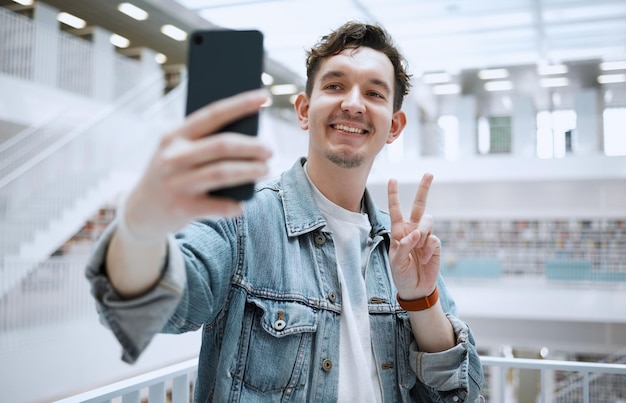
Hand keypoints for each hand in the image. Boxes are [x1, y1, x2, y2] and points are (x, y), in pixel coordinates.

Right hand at [123, 89, 272, 239]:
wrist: (140, 212)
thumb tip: (250, 135)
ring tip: (265, 170)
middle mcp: (173, 157)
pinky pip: (218, 206)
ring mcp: (177, 183)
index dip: (240, 104)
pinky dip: (234, 205)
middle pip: (222, 145)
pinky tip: (242, 205)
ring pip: (223, 173)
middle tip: (269, 150)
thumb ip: (205, 143)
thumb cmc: (172, 175)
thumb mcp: (178, 153)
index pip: (212, 114)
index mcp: (174, 136)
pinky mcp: (182, 208)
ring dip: (250, 171)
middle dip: (251, 146)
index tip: (264, 96)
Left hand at [387, 173, 440, 299]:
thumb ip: (404, 245)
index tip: (392, 179)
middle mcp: (412, 229)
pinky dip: (428, 249)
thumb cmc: (401, 273)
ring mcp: (425, 236)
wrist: (416, 287)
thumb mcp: (396, 261)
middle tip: (429, 174)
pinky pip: (433, 239)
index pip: (396, 209)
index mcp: (398, 230)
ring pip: (428, 221)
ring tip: (418, 251)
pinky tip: (425, 258)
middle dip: (424, 189)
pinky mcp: (435, 244)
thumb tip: (417, 232)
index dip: (394, 194)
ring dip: (422, 234)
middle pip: (419, 205)